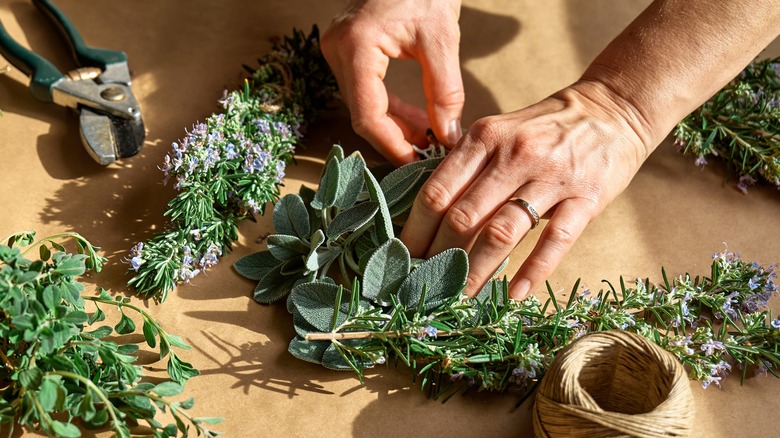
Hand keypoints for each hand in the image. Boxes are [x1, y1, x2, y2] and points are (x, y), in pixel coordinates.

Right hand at [321, 0, 464, 165]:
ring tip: (427, 137)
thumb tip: (446, 136)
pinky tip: (415, 120)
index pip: (367, 114)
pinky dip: (390, 109)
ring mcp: (337, 53)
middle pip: (362, 114)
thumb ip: (445, 92)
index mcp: (356, 46)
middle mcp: (337, 52)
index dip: (391, 145)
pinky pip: (366, 93)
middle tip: (428, 153)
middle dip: (396, 138)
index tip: (417, 163)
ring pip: (363, 106)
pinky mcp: (346, 54)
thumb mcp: (442, 39)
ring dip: (395, 126)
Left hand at [399, 80, 651, 298]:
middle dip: (439, 257)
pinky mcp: (586, 197)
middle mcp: (513, 155)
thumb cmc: (545, 128)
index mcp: (484, 138)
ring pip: (502, 232)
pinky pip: (554, 239)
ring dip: (475, 271)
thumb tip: (429, 216)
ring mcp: (551, 177)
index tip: (404, 257)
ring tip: (460, 299)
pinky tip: (514, 294)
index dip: (416, 230)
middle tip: (426, 285)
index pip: (437, 191)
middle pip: (463, 216)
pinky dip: (532, 270)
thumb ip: (467, 167)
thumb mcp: (499, 132)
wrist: (613, 110)